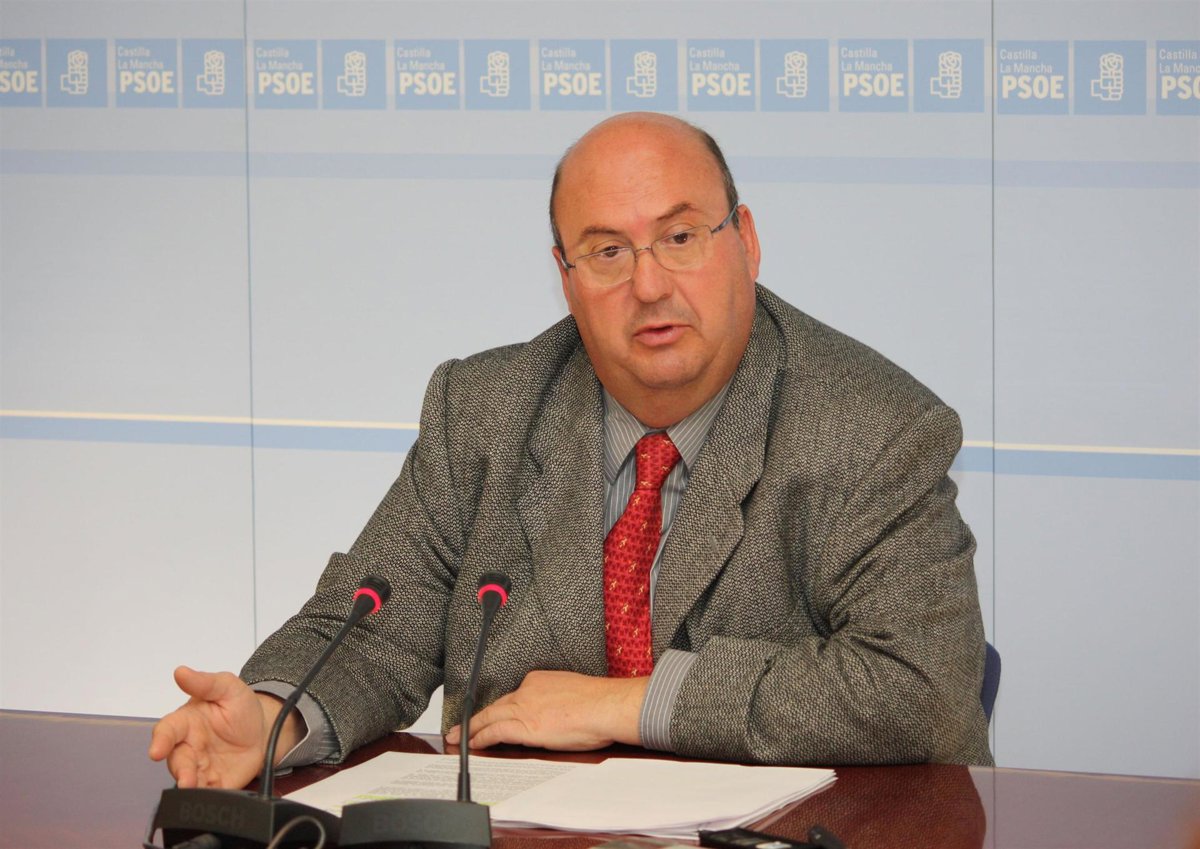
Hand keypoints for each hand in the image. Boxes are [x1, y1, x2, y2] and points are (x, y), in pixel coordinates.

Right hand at [148, 666, 296, 788]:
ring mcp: (200, 767)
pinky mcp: (215, 783)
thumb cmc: (239, 707)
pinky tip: (212, 800)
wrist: (262, 729)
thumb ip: (205, 682)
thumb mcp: (227, 687)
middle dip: (180, 770)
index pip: (167, 731)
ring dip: (191, 787)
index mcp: (186, 722)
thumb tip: (180, 671)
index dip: (160, 740)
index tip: (157, 751)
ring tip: (196, 790)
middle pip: (177, 761)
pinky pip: (208, 793)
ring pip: (188, 780)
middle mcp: (188, 747)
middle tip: (186, 779)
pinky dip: (207, 798)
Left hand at [445, 671, 647, 751]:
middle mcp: (528, 691)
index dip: (498, 708)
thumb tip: (553, 715)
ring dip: (471, 728)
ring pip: (490, 717)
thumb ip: (555, 700)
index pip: (513, 697)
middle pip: (495, 705)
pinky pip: (496, 732)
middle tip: (458, 726)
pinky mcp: (526, 727)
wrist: (605, 706)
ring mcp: (525, 709)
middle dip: (475, 717)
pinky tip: (473, 743)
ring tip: (458, 736)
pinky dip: (481, 737)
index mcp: (539, 681)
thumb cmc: (599, 702)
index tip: (492, 715)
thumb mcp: (571, 692)